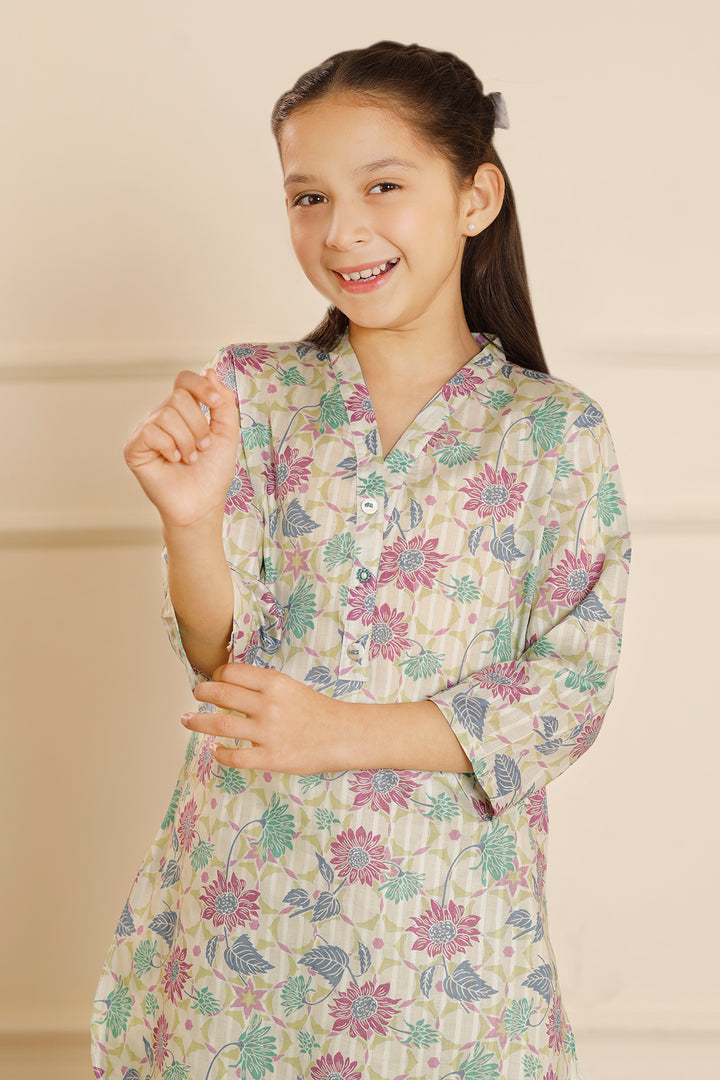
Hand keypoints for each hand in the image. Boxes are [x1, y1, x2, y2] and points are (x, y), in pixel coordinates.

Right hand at [124, 368, 238, 526]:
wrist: (202, 503)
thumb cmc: (213, 471)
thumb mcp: (227, 432)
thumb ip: (223, 402)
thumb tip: (209, 372)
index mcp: (183, 410)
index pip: (184, 380)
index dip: (199, 386)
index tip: (214, 403)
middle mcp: (162, 416)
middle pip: (179, 397)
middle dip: (199, 425)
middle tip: (203, 448)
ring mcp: (146, 431)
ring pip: (166, 415)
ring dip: (187, 441)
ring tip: (190, 458)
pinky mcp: (134, 448)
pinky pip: (150, 432)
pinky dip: (169, 447)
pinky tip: (173, 461)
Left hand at [182, 663, 348, 773]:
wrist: (344, 735)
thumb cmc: (318, 711)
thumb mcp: (291, 688)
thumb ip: (264, 686)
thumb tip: (231, 685)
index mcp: (274, 683)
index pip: (231, 672)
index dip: (215, 675)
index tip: (212, 680)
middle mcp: (268, 705)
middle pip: (220, 694)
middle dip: (201, 693)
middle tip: (195, 695)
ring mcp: (268, 733)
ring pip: (220, 725)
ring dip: (198, 722)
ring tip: (187, 720)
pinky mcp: (271, 758)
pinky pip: (235, 756)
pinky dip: (220, 753)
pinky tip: (216, 750)